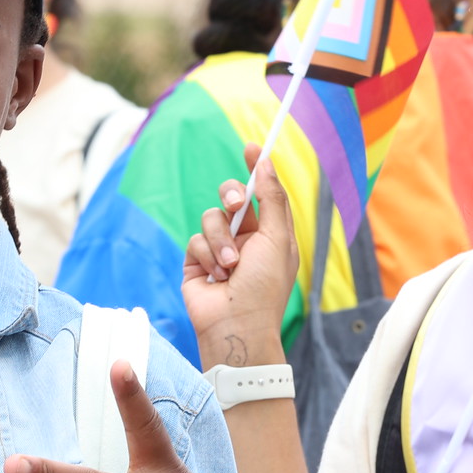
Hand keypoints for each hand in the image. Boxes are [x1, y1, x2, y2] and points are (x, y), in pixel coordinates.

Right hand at [183, 142, 298, 368]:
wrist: (236, 325)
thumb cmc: (264, 286)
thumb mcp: (277, 238)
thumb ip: (271, 198)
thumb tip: (266, 162)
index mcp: (270, 234)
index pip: (262, 193)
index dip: (256, 169)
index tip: (251, 147)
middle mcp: (245, 239)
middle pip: (231, 198)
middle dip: (231, 197)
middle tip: (234, 204)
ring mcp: (219, 250)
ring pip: (211, 217)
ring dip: (220, 240)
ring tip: (230, 266)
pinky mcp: (197, 262)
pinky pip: (195, 239)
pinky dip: (206, 256)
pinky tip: (215, 277)